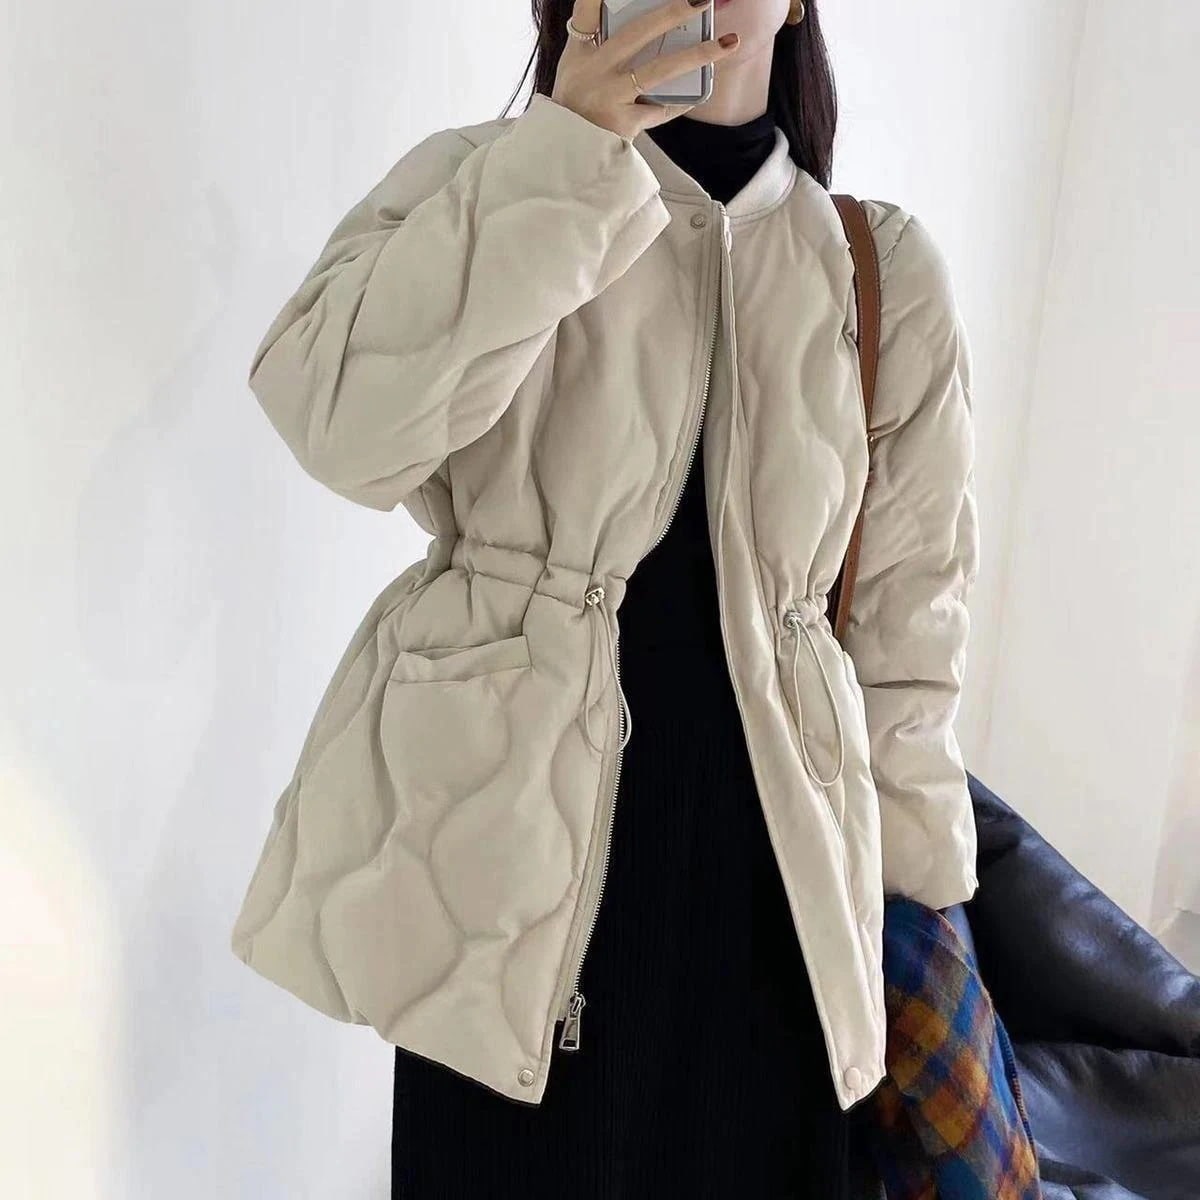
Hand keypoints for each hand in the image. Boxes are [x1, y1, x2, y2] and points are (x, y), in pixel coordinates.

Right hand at [552, 0, 739, 138]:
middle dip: (672, 12)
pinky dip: (681, 102)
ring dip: (697, 54)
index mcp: (581, 52)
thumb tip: (621, 11)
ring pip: (659, 71)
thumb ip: (592, 40)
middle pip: (637, 33)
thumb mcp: (573, 69)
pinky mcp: (624, 123)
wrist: (566, 153)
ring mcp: (610, 97)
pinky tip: (700, 93)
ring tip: (728, 42)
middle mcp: (594, 71)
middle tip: (702, 0)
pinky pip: (660, 109)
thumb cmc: (574, 106)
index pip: (588, 11)